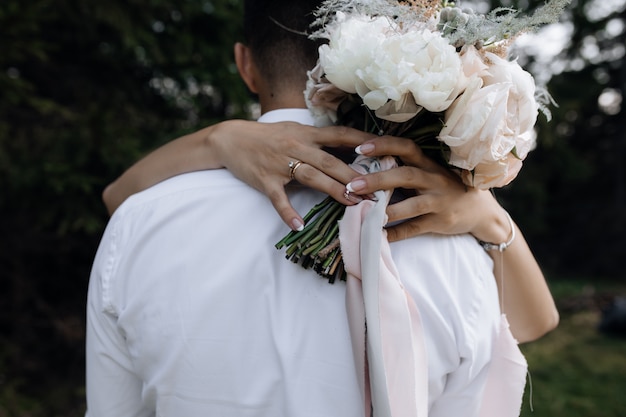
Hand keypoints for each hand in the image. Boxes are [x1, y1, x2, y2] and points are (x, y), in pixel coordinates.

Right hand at [210, 120, 375, 229]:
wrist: (231, 138)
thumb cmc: (268, 136)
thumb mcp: (295, 131)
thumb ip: (319, 141)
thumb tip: (349, 150)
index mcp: (306, 134)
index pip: (339, 135)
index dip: (362, 141)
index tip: (384, 150)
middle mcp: (296, 146)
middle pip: (331, 161)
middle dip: (355, 176)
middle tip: (376, 190)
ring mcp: (280, 164)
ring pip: (311, 177)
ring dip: (333, 191)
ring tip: (353, 204)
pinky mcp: (266, 180)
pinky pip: (279, 199)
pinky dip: (288, 213)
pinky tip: (299, 225)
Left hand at [345, 136, 512, 242]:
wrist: (480, 211)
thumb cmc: (446, 188)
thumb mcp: (430, 172)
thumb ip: (406, 167)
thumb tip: (368, 162)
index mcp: (428, 164)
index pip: (406, 147)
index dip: (384, 146)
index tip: (360, 148)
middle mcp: (434, 180)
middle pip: (406, 175)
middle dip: (378, 180)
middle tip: (354, 185)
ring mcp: (439, 202)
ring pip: (412, 205)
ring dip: (387, 210)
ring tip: (365, 212)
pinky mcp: (440, 222)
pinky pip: (415, 228)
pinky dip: (396, 233)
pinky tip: (378, 236)